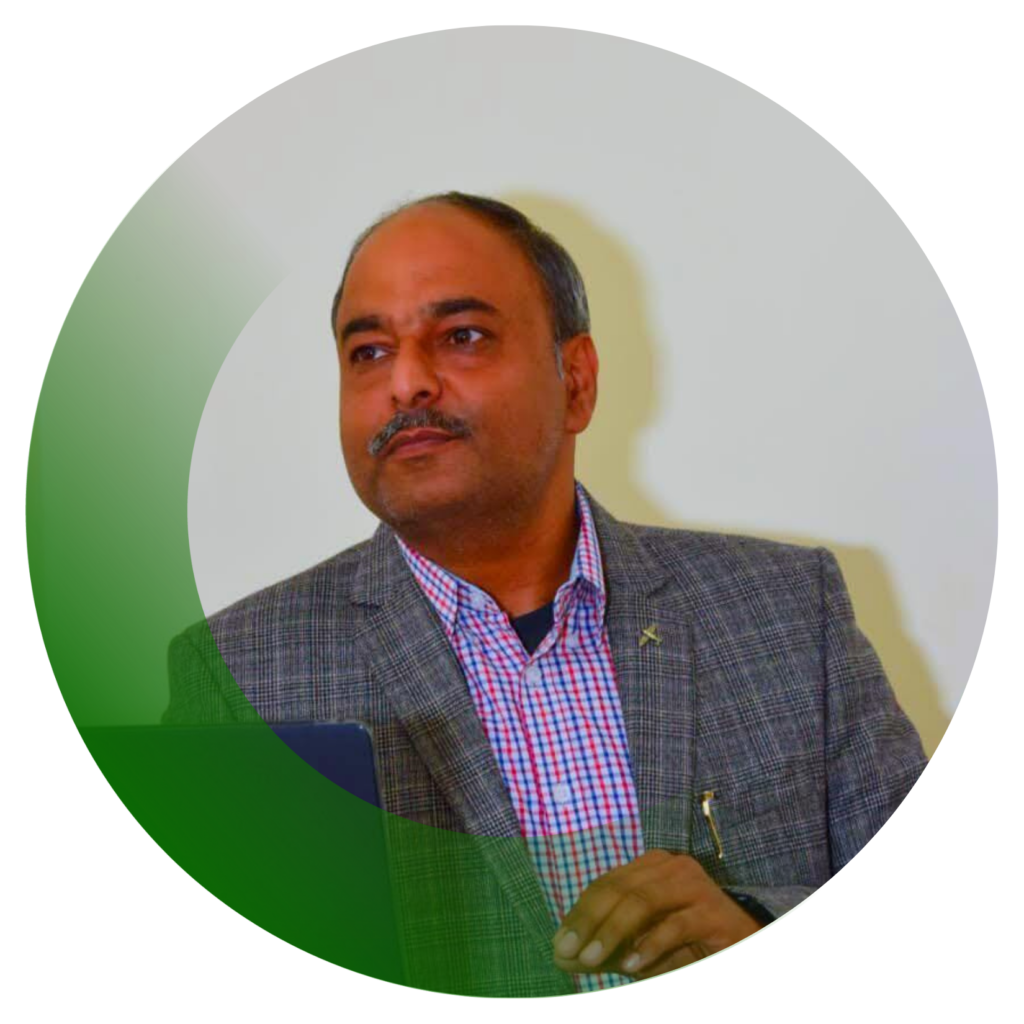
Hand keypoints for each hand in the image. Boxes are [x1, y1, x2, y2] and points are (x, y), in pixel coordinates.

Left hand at [552, 850, 763, 980]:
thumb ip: (603, 950)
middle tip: (568, 952)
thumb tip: (561, 956)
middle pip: (619, 888)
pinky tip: (632, 966)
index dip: (579, 913)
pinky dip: (649, 946)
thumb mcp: (637, 950)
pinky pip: (674, 925)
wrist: (742, 947)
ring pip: (642, 900)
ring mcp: (693, 885)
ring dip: (613, 932)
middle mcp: (670, 866)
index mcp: (649, 867)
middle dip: (589, 921)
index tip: (558, 944)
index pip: (605, 884)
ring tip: (592, 959)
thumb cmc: (686, 949)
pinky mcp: (712, 912)